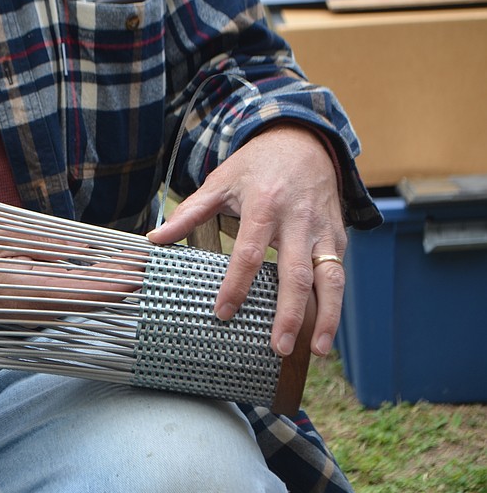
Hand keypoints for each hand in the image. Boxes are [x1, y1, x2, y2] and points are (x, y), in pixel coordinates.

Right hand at [0, 219, 142, 319]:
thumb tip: (85, 250)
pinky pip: (70, 301)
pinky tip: (108, 271)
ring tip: (135, 261)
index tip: (141, 271)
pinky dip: (92, 287)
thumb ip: (46, 244)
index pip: (80, 293)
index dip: (114, 283)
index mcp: (22, 291)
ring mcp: (33, 315)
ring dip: (108, 284)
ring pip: (81, 302)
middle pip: (87, 300)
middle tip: (148, 259)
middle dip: (120, 280)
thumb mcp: (2, 233)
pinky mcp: (34, 311)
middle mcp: (32, 311)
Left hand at [147, 123, 346, 356]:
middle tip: (278, 347)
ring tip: (315, 351)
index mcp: (264, 205)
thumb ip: (189, 213)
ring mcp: (323, 230)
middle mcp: (298, 220)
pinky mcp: (339, 237)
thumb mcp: (221, 181)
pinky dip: (334, 304)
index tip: (223, 313)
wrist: (304, 141)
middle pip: (296, 273)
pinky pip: (338, 274)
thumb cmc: (256, 165)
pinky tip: (324, 331)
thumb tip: (155, 239)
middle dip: (289, 314)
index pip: (250, 252)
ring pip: (330, 278)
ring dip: (326, 317)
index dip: (236, 284)